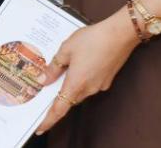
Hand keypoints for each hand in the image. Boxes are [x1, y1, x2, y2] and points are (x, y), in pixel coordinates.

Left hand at [34, 15, 138, 134]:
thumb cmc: (93, 39)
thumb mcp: (66, 49)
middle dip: (58, 95)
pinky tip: (79, 64)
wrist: (120, 34)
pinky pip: (89, 84)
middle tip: (46, 87)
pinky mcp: (107, 79)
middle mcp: (89, 88)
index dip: (49, 120)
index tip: (40, 128)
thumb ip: (54, 67)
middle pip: (69, 99)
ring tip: (63, 69)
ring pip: (79, 91)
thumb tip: (43, 80)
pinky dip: (81, 79)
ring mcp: (100, 85)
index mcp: (76, 83)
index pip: (60, 108)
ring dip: (70, 84)